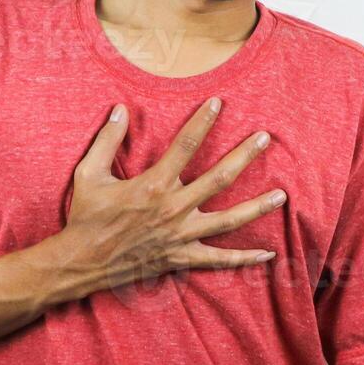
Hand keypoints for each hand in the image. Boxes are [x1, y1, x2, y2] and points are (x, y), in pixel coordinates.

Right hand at [50, 97, 285, 294]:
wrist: (81, 262)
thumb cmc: (85, 216)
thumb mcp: (89, 173)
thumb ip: (107, 139)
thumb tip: (119, 108)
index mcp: (154, 185)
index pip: (186, 145)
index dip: (203, 121)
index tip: (219, 102)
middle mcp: (174, 209)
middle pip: (220, 178)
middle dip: (245, 155)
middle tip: (265, 138)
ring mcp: (181, 236)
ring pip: (229, 220)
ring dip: (257, 206)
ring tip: (281, 195)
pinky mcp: (182, 258)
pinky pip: (220, 260)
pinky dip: (245, 258)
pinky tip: (268, 253)